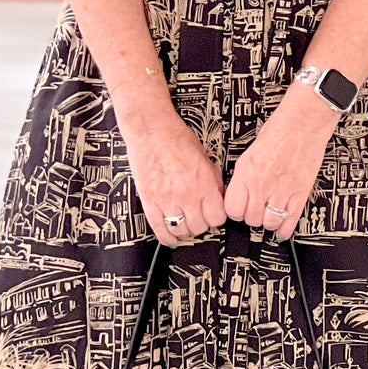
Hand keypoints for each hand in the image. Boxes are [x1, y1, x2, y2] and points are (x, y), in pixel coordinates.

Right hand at [121, 108, 227, 247]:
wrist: (151, 131)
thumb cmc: (175, 138)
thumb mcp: (205, 157)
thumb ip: (213, 180)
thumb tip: (218, 196)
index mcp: (203, 183)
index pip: (217, 217)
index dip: (217, 217)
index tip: (214, 214)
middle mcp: (186, 194)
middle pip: (200, 226)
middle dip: (202, 223)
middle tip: (199, 217)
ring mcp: (166, 200)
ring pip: (181, 229)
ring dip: (185, 229)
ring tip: (185, 223)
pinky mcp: (149, 201)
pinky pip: (159, 228)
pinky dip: (167, 237)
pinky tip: (171, 237)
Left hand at [223, 83, 336, 242]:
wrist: (303, 123)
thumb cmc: (279, 130)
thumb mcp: (250, 152)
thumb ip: (244, 176)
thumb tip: (239, 192)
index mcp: (246, 173)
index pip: (232, 209)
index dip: (234, 211)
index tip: (238, 209)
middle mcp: (262, 185)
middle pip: (250, 219)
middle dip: (251, 217)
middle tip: (254, 211)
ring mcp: (282, 191)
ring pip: (269, 223)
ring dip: (268, 222)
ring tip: (268, 216)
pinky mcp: (300, 194)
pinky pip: (290, 220)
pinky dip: (285, 229)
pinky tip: (282, 230)